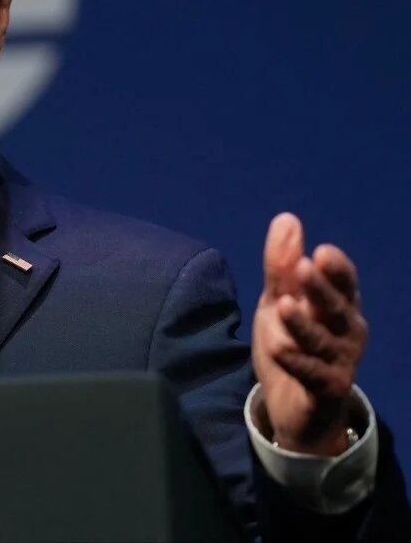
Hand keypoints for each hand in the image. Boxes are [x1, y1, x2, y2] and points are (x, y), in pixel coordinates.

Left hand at [252, 213, 367, 454]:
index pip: (343, 283)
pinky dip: (297, 362)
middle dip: (322, 288)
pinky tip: (278, 349)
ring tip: (283, 305)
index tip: (321, 252)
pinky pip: (314, 375)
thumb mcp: (279, 302)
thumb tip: (287, 218)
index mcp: (338, 306)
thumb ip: (281, 267)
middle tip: (304, 267)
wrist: (293, 406)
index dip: (335, 269)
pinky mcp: (327, 390)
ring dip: (304, 324)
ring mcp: (340, 362)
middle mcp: (346, 332)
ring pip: (324, 341)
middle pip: (338, 308)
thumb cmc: (293, 345)